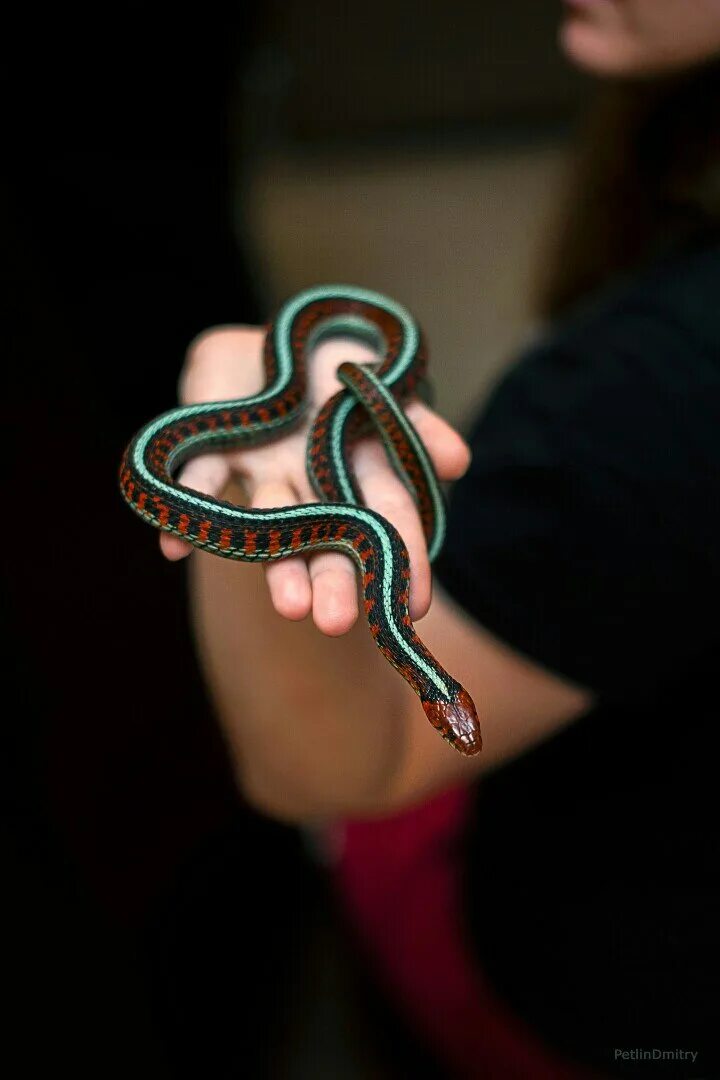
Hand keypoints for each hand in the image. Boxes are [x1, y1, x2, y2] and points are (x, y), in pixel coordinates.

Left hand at [160, 323, 470, 634]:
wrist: (269, 340)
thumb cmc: (336, 365)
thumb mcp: (383, 381)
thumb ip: (416, 421)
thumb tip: (459, 461)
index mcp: (358, 471)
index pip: (387, 522)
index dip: (402, 561)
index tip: (414, 607)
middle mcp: (311, 485)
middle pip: (324, 540)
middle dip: (332, 581)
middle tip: (335, 623)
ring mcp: (262, 472)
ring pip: (270, 523)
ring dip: (276, 566)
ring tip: (290, 608)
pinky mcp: (212, 450)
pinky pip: (196, 482)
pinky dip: (181, 512)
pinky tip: (172, 550)